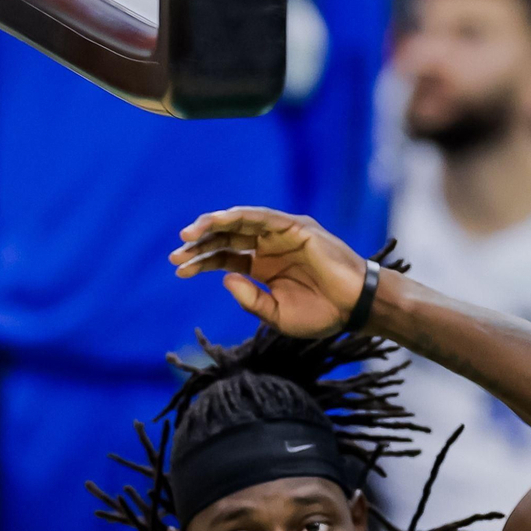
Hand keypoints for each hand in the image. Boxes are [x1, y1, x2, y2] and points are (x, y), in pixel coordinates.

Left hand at [170, 206, 365, 338]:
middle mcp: (268, 247)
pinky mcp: (296, 227)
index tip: (178, 270)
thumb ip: (250, 299)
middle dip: (199, 245)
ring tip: (189, 236)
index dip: (200, 262)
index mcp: (262, 267)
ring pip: (240, 223)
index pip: (224, 258)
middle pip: (226, 239)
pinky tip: (218, 221)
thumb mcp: (275, 314)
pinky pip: (263, 216)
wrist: (355, 308)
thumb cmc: (321, 314)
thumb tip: (224, 278)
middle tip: (175, 254)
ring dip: (213, 225)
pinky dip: (240, 215)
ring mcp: (281, 235)